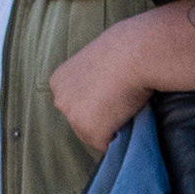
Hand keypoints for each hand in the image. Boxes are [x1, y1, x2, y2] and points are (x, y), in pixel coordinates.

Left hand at [51, 17, 154, 149]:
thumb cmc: (125, 49)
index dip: (97, 101)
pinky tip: (130, 114)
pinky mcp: (92, 132)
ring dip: (111, 127)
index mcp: (58, 82)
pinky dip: (122, 135)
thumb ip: (92, 81)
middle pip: (80, 122)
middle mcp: (60, 101)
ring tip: (127, 106)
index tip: (112, 90)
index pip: (76, 104)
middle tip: (122, 100)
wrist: (136, 54)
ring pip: (93, 135)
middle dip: (101, 117)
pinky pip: (109, 144)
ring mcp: (74, 118)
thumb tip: (105, 96)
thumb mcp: (97, 61)